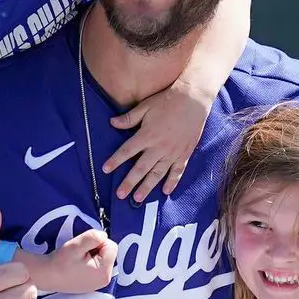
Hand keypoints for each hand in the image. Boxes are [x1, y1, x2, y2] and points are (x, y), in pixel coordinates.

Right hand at [32, 228, 116, 293]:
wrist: (46, 276)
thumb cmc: (59, 262)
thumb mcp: (77, 245)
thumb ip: (94, 237)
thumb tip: (104, 235)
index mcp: (104, 272)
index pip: (111, 246)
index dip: (97, 242)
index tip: (83, 248)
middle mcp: (105, 280)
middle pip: (109, 253)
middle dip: (96, 248)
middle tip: (80, 253)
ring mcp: (99, 283)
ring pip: (103, 258)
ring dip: (93, 254)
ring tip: (78, 259)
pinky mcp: (94, 283)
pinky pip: (98, 266)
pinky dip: (90, 262)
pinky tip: (78, 265)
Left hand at [103, 82, 210, 202]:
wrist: (194, 100)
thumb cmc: (167, 101)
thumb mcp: (145, 107)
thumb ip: (129, 118)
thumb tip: (112, 123)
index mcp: (146, 135)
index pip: (127, 151)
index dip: (115, 160)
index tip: (105, 169)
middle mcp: (158, 147)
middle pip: (140, 168)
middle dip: (129, 182)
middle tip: (120, 194)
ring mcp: (172, 153)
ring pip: (157, 174)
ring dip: (147, 187)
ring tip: (137, 198)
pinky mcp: (184, 154)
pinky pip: (177, 171)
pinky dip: (172, 182)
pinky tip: (165, 192)